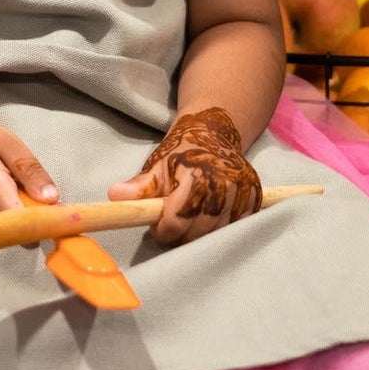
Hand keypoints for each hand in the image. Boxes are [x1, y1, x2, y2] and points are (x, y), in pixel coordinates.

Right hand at [0, 93, 60, 216]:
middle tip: (34, 191)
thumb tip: (53, 200)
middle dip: (32, 215)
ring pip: (5, 225)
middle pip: (17, 228)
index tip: (62, 224)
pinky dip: (1, 209)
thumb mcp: (6, 142)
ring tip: (8, 183)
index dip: (43, 226)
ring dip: (15, 210)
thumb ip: (30, 171)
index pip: (21, 223)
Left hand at [108, 105, 262, 248]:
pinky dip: (219, 228)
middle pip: (197, 232)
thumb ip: (140, 186)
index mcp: (197, 177)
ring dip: (200, 234)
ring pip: (217, 234)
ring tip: (188, 221)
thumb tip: (114, 195)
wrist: (214, 134)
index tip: (157, 227)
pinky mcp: (254, 198)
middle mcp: (224, 185)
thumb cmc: (181, 153)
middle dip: (180, 235)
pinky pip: (235, 227)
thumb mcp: (158, 165)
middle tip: (171, 226)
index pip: (176, 221)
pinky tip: (208, 218)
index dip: (163, 230)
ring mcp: (242, 192)